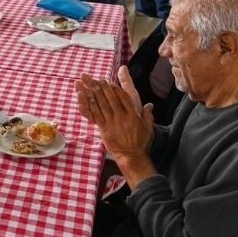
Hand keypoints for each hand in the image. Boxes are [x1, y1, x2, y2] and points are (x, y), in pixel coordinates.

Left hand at [75, 69, 155, 183]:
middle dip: (104, 88)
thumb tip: (150, 105)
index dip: (116, 89)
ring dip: (96, 94)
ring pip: (103, 105)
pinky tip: (88, 98)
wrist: (132, 156)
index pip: (124, 98)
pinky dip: (91, 106)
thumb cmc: (140, 142)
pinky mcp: (104, 129)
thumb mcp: (148, 127)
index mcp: (133, 115)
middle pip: (111, 99)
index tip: (111, 82)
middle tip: (98, 80)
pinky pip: (96, 115)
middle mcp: (122, 117)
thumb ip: (147, 115)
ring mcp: (112, 123)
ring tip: (91, 85)